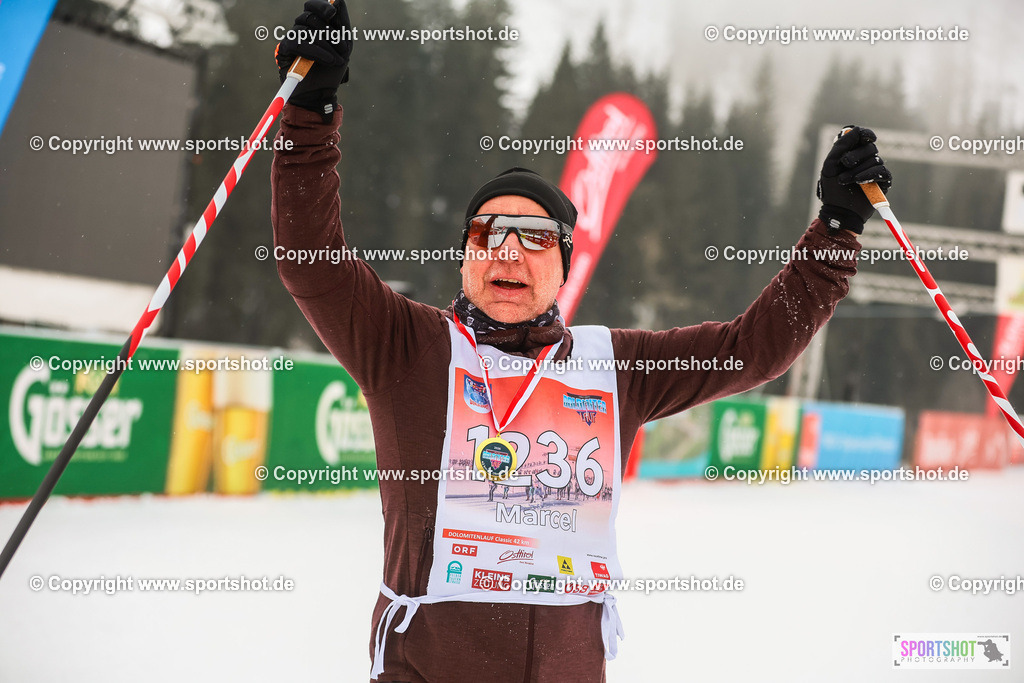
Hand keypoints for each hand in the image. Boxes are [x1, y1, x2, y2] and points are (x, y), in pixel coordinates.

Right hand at [275, 0, 352, 118]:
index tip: (332, 13)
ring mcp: (291, 39)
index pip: (312, 5)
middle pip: (310, 16)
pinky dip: (315, 50)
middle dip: (330, 32)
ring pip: (304, 29)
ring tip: (335, 60)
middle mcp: (301, 30)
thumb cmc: (332, 71)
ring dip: (325, 45)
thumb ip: (342, 24)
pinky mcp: (283, 50)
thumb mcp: (344, 47)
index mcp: (315, 26)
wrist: (321, 94)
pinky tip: (326, 60)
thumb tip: (338, 0)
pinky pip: (297, 42)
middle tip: (343, 49)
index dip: (321, 5)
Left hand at [816, 125, 891, 233]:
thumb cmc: (832, 190)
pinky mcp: (882, 182)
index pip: (863, 137)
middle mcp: (864, 161)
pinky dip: (869, 175)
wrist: (838, 212)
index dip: (865, 134)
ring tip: (845, 181)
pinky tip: (859, 182)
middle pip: (869, 147)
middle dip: (855, 155)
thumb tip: (854, 129)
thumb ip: (840, 146)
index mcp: (852, 154)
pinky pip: (882, 172)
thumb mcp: (830, 165)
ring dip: (858, 169)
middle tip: (844, 165)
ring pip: (875, 159)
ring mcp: (874, 171)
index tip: (864, 136)